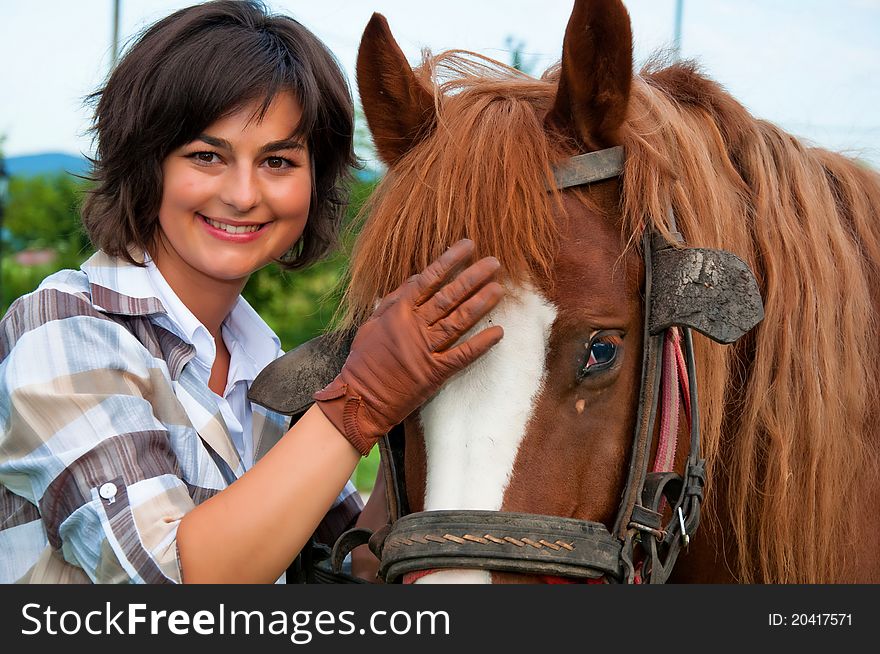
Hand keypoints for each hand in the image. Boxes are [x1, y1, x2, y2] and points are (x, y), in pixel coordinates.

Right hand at [314, 239, 504, 454]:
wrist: (360, 399)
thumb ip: (393, 300)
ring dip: (481, 304)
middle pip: (449, 296)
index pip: (429, 279)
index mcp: (398, 311)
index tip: (469, 245)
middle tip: (494, 263)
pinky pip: (463, 355)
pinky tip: (498, 331)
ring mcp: (426, 350)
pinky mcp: (435, 373)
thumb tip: (415, 279)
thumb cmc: (363, 361)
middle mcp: (414, 326)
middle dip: (473, 277)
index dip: (450, 261)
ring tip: (499, 289)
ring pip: (458, 321)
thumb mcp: (371, 324)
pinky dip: (481, 343)